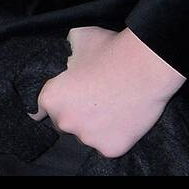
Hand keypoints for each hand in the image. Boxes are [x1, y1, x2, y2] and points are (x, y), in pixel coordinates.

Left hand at [32, 25, 186, 157]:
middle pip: (63, 124)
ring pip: (85, 136)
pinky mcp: (110, 149)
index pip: (42, 108)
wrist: (146, 67)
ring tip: (109, 107)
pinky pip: (106, 145)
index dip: (55, 102)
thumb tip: (67, 53)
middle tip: (92, 100)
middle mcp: (64, 121)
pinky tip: (121, 119)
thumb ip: (66, 51)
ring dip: (93, 127)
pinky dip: (113, 136)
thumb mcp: (78, 38)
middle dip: (74, 115)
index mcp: (51, 98)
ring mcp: (87, 138)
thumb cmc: (110, 50)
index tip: (65, 101)